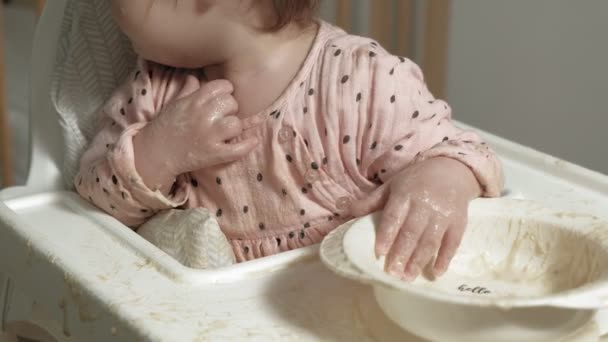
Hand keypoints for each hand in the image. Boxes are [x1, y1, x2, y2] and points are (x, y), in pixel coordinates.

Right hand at [134, 79, 257, 189]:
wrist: (156, 153)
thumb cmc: (166, 126)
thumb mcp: (175, 104)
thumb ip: (188, 89)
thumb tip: (195, 77)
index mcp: (195, 101)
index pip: (222, 87)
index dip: (225, 92)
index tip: (222, 99)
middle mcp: (204, 116)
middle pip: (232, 104)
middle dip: (230, 110)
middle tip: (222, 117)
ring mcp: (210, 136)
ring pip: (236, 124)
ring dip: (233, 127)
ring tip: (226, 131)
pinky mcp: (214, 154)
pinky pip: (238, 148)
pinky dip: (247, 145)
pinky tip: (251, 140)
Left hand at [352, 157, 480, 280]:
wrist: (451, 170)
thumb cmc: (415, 181)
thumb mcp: (391, 186)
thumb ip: (369, 202)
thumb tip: (342, 207)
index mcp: (405, 194)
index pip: (394, 216)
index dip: (387, 234)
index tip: (379, 252)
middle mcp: (424, 204)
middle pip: (412, 232)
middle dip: (402, 253)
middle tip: (392, 273)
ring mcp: (443, 214)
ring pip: (430, 240)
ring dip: (419, 260)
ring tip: (408, 277)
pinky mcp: (458, 222)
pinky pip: (452, 242)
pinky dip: (445, 258)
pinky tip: (436, 273)